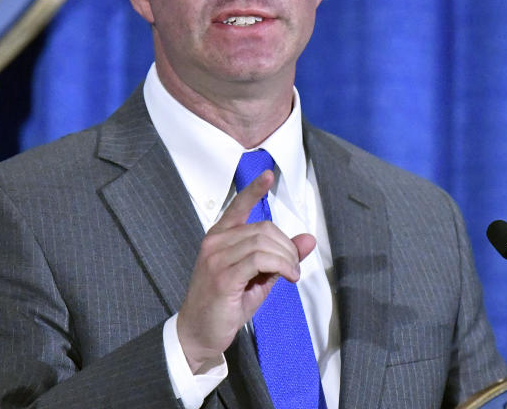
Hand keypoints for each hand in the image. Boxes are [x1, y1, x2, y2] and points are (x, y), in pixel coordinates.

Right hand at [176, 170, 316, 372]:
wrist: (198, 332)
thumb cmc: (225, 304)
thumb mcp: (258, 277)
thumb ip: (280, 256)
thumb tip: (308, 239)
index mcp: (219, 237)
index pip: (237, 206)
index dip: (253, 190)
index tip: (268, 175)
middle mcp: (215, 242)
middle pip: (263, 228)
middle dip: (287, 246)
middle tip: (294, 267)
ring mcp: (216, 258)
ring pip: (263, 243)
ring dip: (286, 258)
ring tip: (292, 275)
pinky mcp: (222, 277)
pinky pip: (259, 260)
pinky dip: (280, 266)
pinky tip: (288, 277)